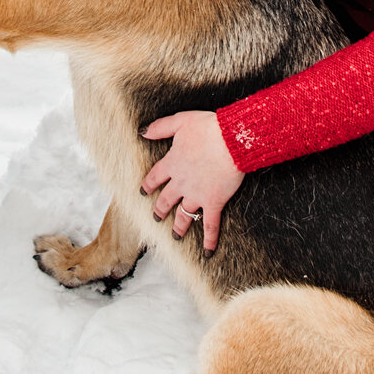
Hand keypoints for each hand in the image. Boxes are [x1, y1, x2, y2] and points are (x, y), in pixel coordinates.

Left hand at [141, 110, 243, 253]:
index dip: (148, 185)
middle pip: (166, 200)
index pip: (155, 178)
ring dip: (179, 226)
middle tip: (156, 217)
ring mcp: (196, 195)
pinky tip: (207, 252)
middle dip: (160, 210)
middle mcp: (181, 183)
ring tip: (175, 235)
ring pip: (184, 215)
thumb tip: (142, 132)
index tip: (143, 191)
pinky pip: (210, 225)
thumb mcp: (180, 121)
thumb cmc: (208, 128)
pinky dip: (209, 240)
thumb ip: (160, 128)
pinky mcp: (214, 202)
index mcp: (172, 163)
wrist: (231, 139)